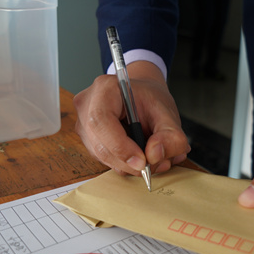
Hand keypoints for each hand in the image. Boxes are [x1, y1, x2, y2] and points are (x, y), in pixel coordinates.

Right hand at [74, 61, 189, 174]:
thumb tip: (154, 155)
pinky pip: (103, 159)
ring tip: (149, 156)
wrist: (142, 98)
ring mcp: (83, 124)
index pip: (101, 120)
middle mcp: (87, 105)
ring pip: (101, 156)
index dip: (120, 146)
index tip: (142, 161)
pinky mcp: (87, 139)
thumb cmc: (150, 100)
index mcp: (105, 89)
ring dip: (127, 165)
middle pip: (100, 144)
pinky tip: (136, 154)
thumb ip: (170, 136)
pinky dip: (123, 163)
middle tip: (152, 165)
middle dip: (127, 161)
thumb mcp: (168, 114)